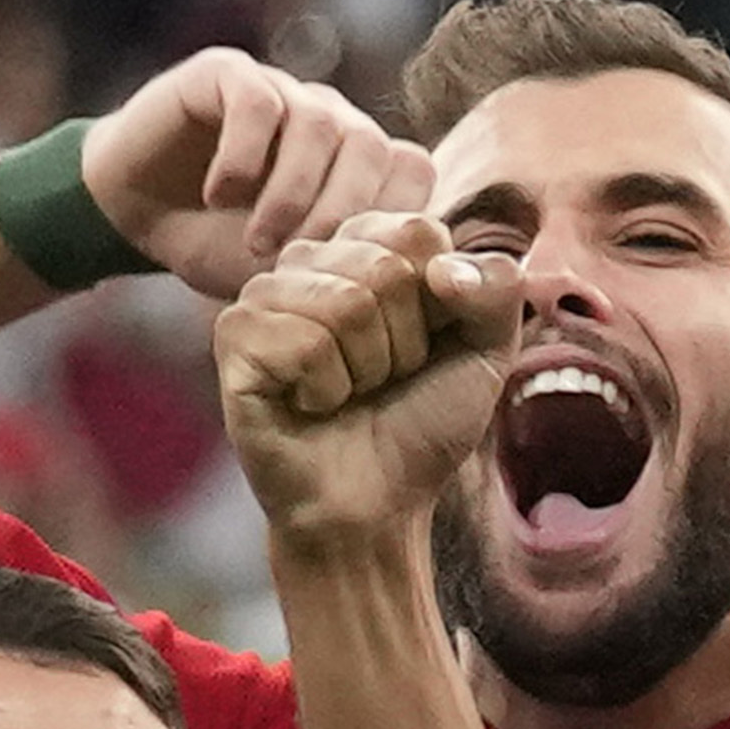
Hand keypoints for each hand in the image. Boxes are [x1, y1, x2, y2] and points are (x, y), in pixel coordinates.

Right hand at [78, 44, 425, 300]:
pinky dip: (244, 157)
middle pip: (372, 147)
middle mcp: (330, 116)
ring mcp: (283, 89)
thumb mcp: (283, 269)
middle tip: (300, 259)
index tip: (349, 267)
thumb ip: (339, 263)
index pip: (411, 170)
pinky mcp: (228, 72)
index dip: (389, 218)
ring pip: (319, 126)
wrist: (128, 211)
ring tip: (256, 239)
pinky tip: (219, 195)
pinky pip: (259, 102)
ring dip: (290, 193)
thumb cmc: (214, 243)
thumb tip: (402, 279)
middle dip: (341, 212)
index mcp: (358, 159)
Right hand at [214, 210, 506, 547]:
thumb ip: (496, 288)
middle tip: (384, 377)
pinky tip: (311, 403)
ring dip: (368, 367)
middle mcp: (311, 259)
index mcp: (367, 248)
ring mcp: (265, 293)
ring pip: (346, 303)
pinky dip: (326, 389)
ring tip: (350, 390)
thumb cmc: (422, 418)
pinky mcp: (233, 334)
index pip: (419, 230)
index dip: (443, 301)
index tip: (427, 343)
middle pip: (387, 267)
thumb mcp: (487, 349)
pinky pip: (305, 345)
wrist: (376, 498)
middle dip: (407, 341)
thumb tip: (443, 268)